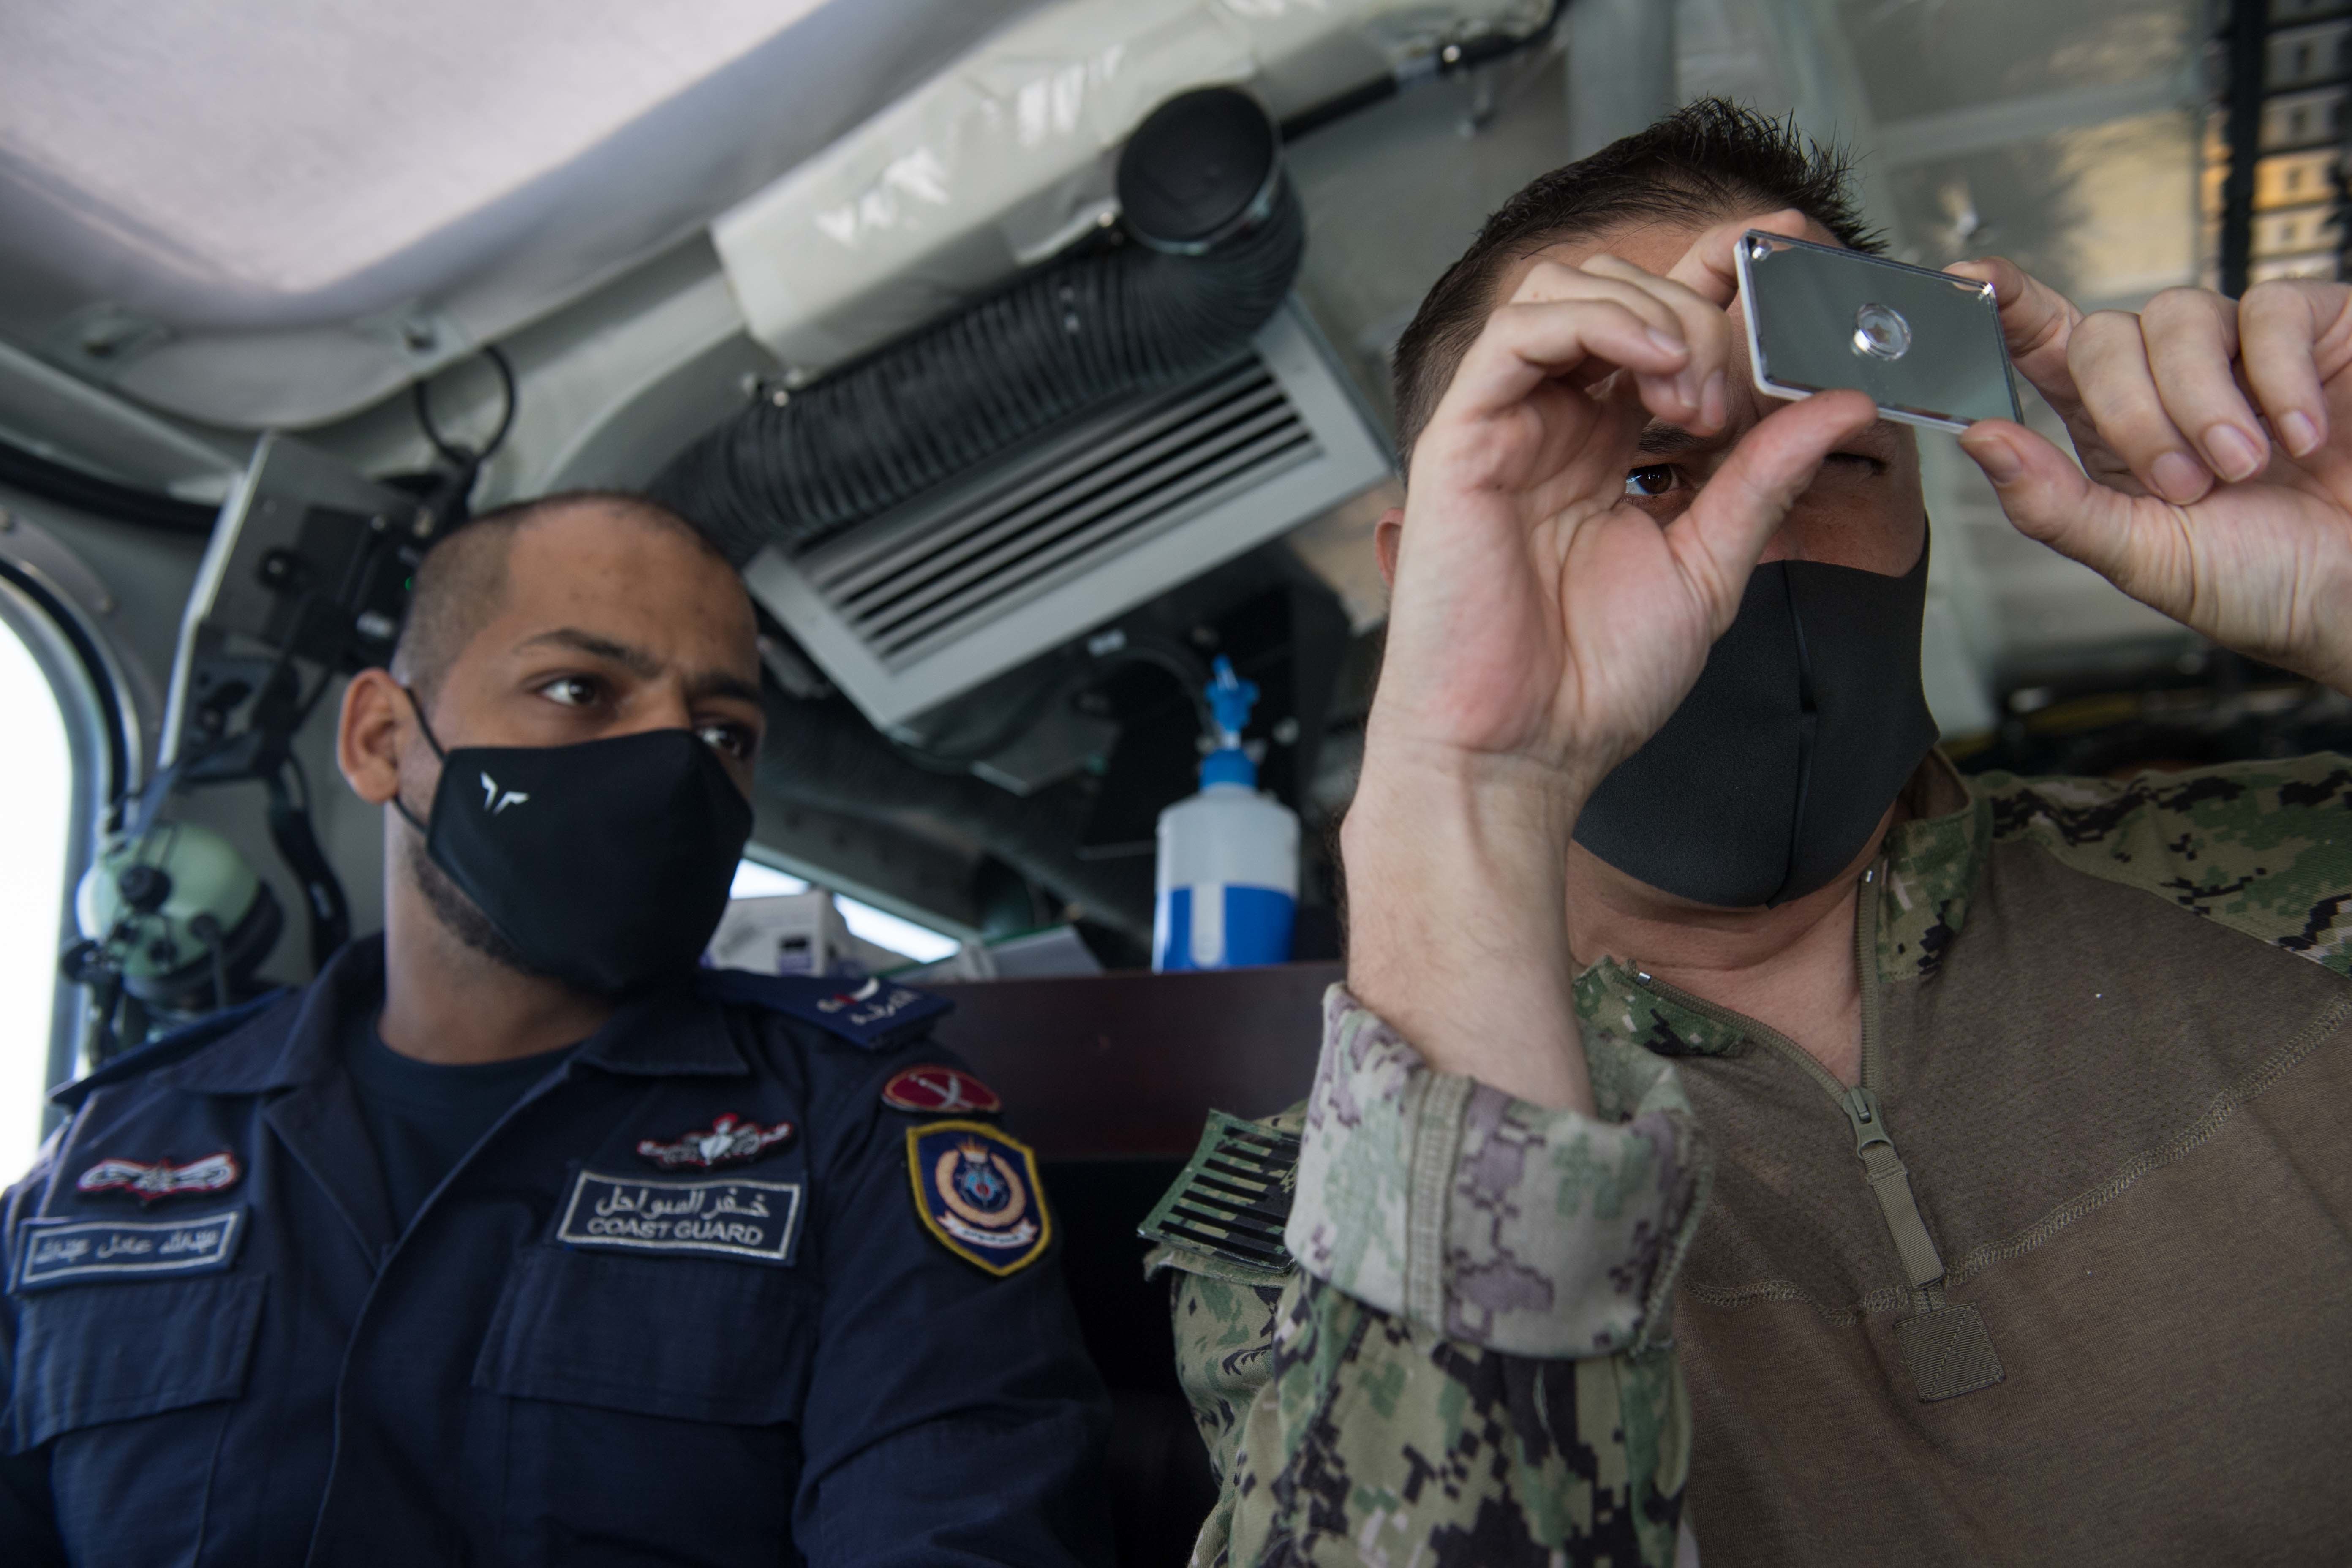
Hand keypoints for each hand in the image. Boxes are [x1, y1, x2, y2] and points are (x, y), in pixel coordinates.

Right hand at [1342, 212, 1874, 1110]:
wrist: (1519, 754)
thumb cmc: (1592, 683)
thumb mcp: (1710, 564)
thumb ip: (1765, 478)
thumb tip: (1845, 402)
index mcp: (1607, 446)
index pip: (1660, 320)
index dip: (1723, 278)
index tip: (1798, 274)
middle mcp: (1555, 422)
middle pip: (1621, 286)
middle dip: (1699, 312)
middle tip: (1736, 396)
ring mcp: (1506, 424)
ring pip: (1568, 287)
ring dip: (1651, 313)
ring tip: (1695, 393)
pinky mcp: (1463, 438)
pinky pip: (1517, 332)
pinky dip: (1595, 321)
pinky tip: (1654, 363)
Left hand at [1953, 261, 2351, 691]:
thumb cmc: (2264, 582)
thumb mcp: (2143, 557)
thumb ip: (2053, 504)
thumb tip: (1978, 439)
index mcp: (2115, 430)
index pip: (2046, 345)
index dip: (2008, 305)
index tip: (1967, 279)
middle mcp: (2170, 381)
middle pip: (2102, 334)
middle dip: (2131, 411)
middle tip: (2185, 483)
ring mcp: (2242, 350)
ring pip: (2178, 316)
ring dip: (2200, 402)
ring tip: (2244, 467)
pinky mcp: (2317, 328)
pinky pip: (2269, 309)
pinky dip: (2279, 376)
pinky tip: (2302, 433)